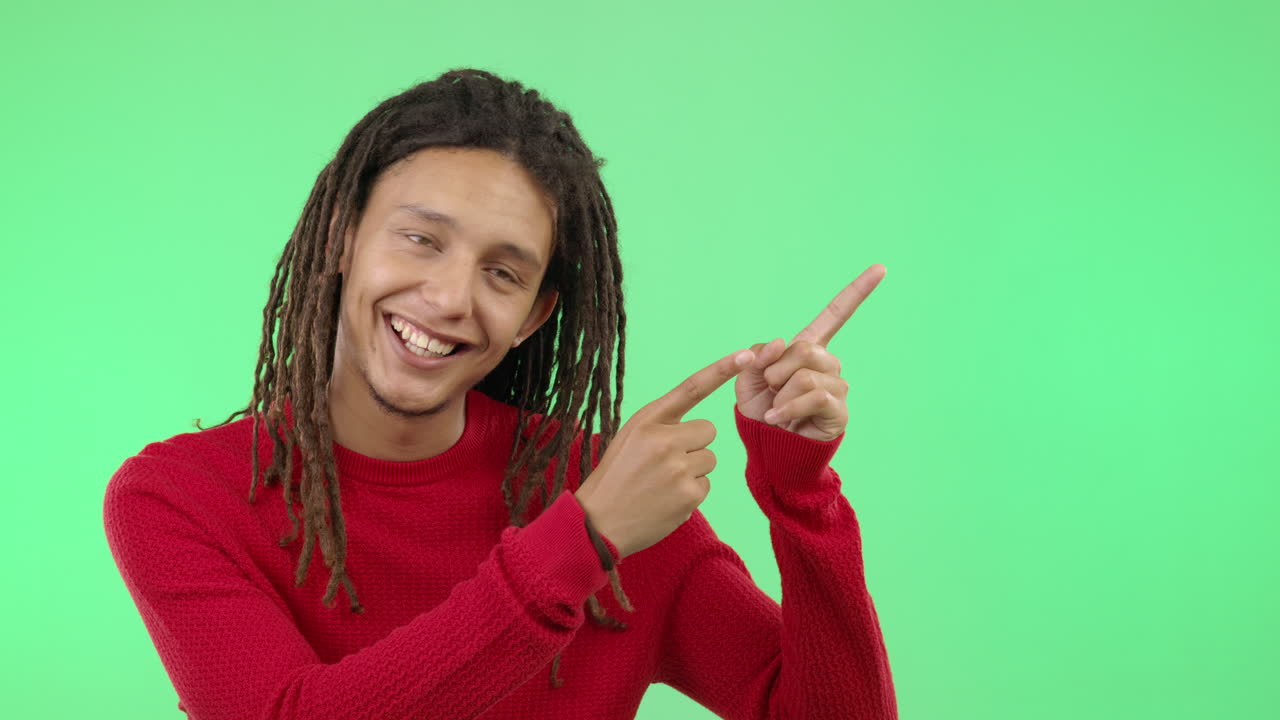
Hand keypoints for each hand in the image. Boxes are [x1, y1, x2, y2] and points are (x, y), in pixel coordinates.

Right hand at [574, 348, 756, 558]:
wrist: (599, 521)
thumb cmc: (617, 477)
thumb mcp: (630, 438)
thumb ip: (662, 426)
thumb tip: (701, 430)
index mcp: (647, 420)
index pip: (691, 388)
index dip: (721, 369)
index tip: (746, 355)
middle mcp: (664, 440)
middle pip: (709, 430)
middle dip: (695, 444)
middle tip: (666, 462)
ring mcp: (678, 468)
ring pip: (710, 459)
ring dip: (693, 470)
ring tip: (662, 483)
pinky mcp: (689, 495)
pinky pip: (706, 485)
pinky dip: (691, 493)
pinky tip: (666, 499)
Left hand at [735, 264, 886, 441]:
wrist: (766, 447)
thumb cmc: (759, 410)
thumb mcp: (747, 378)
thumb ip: (758, 355)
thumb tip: (782, 342)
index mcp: (808, 347)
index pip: (836, 314)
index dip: (857, 291)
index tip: (881, 268)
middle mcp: (827, 363)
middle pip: (805, 349)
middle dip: (776, 371)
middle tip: (769, 390)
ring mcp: (836, 386)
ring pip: (806, 375)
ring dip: (780, 394)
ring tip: (775, 409)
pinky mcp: (838, 410)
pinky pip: (816, 396)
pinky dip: (789, 408)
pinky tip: (778, 419)